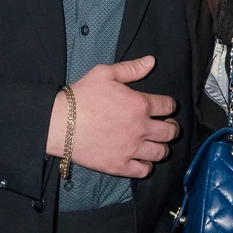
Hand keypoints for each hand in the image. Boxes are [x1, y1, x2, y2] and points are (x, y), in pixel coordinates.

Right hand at [46, 56, 178, 178]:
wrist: (60, 123)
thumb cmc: (82, 96)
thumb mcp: (105, 73)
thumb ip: (131, 68)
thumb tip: (151, 61)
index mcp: (140, 104)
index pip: (168, 106)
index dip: (170, 106)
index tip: (166, 108)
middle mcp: (141, 128)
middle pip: (170, 132)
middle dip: (172, 127)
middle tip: (167, 126)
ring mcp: (131, 149)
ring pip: (161, 152)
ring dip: (162, 147)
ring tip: (156, 143)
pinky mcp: (120, 165)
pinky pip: (144, 170)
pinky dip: (147, 165)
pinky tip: (142, 159)